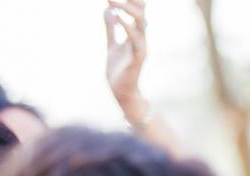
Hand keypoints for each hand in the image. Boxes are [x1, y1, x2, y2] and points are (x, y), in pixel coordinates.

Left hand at [104, 0, 147, 115]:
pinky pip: (135, 40)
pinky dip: (126, 26)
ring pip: (140, 24)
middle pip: (141, 14)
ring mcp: (140, 48)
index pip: (138, 12)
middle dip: (134, 1)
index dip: (134, 1)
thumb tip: (107, 10)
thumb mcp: (112, 44)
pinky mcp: (137, 58)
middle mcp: (141, 39)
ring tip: (113, 0)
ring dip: (127, 10)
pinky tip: (116, 15)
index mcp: (135, 35)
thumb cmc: (119, 69)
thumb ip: (111, 28)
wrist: (121, 91)